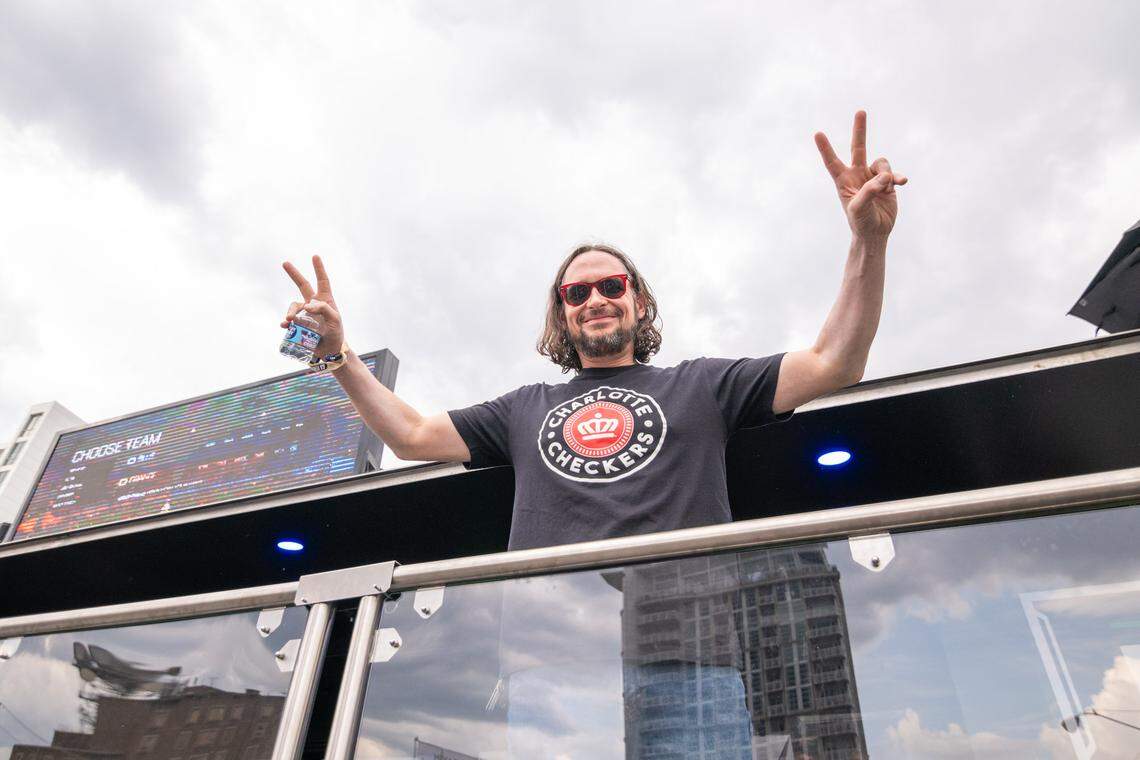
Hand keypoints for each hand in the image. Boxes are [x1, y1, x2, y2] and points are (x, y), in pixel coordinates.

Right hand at [282, 255, 344, 355]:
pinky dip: (285, 324)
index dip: (319, 269)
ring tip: (289, 319)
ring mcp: (304, 315)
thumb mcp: (335, 320)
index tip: (315, 256)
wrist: (329, 352)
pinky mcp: (297, 326)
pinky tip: (285, 326)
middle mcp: (313, 305)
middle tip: (285, 263)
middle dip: (294, 274)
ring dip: (290, 311)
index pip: (322, 282)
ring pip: (293, 307)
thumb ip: (324, 309)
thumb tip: (307, 304)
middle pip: (302, 285)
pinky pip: (288, 322)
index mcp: (325, 301)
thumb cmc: (336, 334)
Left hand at [814, 110, 906, 240]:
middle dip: (860, 130)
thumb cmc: (860, 222)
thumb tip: (883, 176)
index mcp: (843, 181)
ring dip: (886, 175)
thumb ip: (869, 190)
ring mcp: (873, 177)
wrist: (875, 232)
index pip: (832, 162)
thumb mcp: (858, 208)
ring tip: (885, 190)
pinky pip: (893, 173)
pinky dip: (897, 177)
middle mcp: (857, 175)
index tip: (817, 134)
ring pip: (881, 163)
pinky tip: (902, 183)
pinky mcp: (887, 182)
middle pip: (858, 148)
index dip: (825, 148)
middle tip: (861, 111)